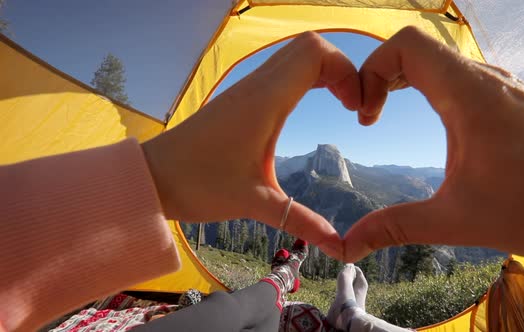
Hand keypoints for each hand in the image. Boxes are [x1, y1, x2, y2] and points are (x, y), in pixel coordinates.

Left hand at [142, 32, 360, 258]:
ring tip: (339, 104)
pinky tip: (305, 107)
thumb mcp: (256, 202)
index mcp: (266, 101)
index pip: (317, 53)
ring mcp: (245, 88)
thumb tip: (339, 246)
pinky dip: (303, 78)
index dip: (347, 72)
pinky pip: (279, 70)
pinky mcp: (238, 98)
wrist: (151, 177)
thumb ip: (301, 220)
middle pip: (309, 46)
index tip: (354, 110)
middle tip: (351, 105)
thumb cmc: (199, 185)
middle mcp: (257, 85)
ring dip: (322, 72)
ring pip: (293, 55)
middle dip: (340, 68)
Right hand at [344, 27, 523, 261]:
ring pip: (442, 60)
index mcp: (468, 94)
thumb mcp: (458, 220)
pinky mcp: (515, 99)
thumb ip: (396, 226)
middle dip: (382, 76)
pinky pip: (463, 75)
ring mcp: (504, 86)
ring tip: (390, 117)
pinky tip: (437, 124)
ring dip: (407, 81)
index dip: (371, 69)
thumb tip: (349, 244)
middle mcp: (487, 79)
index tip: (366, 114)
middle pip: (418, 49)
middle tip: (371, 116)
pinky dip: (434, 88)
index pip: (405, 45)